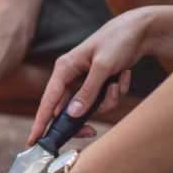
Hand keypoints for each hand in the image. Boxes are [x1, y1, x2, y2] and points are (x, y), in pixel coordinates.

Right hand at [26, 9, 151, 144]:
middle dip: (84, 118)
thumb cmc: (117, 41)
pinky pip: (104, 100)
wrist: (138, 31)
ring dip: (107, 100)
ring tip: (117, 81)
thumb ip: (88, 92)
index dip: (40, 122)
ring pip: (91, 107)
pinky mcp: (99, 84)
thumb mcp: (102, 67)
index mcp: (64, 69)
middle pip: (70, 109)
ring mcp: (85, 81)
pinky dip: (116, 91)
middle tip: (91, 131)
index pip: (48, 100)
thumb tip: (73, 114)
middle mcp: (71, 76)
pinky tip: (123, 75)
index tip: (33, 141)